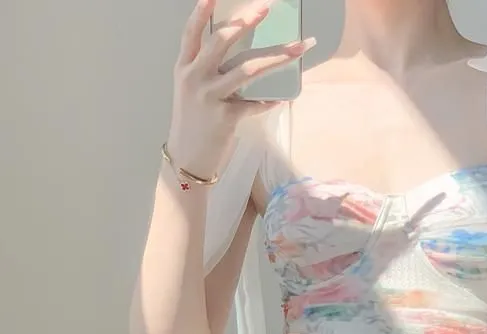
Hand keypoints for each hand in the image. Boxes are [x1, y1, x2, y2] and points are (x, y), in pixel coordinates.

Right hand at [166, 0, 315, 177]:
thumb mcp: (193, 93)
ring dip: (277, 56)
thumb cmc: (194, 126)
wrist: (187, 162)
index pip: (192, 33)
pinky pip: (255, 105)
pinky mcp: (225, 118)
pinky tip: (285, 97)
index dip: (202, 11)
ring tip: (299, 47)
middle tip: (268, 5)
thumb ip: (211, 73)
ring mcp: (209, 97)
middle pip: (222, 40)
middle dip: (247, 20)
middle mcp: (194, 78)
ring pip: (247, 69)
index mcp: (185, 68)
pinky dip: (271, 101)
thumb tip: (247, 59)